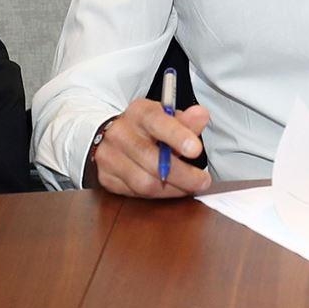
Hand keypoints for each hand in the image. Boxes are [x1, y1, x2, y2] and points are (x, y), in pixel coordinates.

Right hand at [91, 99, 211, 197]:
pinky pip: (135, 193)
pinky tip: (172, 189)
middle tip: (202, 180)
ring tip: (190, 187)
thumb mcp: (167, 117)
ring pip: (143, 182)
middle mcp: (119, 133)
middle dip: (182, 174)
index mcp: (138, 113)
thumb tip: (201, 115)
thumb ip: (186, 120)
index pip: (156, 121)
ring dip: (172, 188)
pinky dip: (158, 194)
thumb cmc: (147, 128)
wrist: (112, 137)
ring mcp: (109, 157)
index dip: (177, 136)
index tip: (196, 149)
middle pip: (151, 158)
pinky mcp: (106, 178)